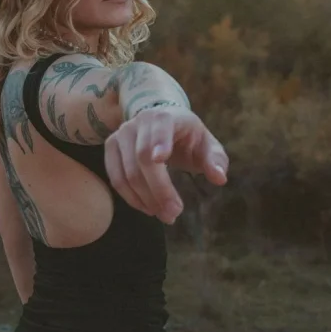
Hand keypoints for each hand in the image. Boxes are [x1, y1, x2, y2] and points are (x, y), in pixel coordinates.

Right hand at [104, 108, 228, 223]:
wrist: (160, 121)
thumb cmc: (187, 136)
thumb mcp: (206, 144)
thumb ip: (215, 160)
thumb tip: (219, 178)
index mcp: (166, 116)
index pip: (161, 128)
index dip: (160, 143)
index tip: (162, 159)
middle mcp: (138, 122)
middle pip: (142, 158)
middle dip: (158, 189)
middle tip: (173, 213)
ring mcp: (121, 134)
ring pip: (127, 172)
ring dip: (145, 199)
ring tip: (164, 215)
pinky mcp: (110, 147)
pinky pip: (116, 178)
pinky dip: (131, 197)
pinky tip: (147, 208)